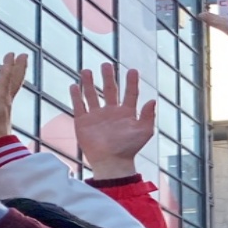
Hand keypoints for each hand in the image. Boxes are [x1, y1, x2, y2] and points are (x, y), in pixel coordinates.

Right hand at [0, 52, 29, 146]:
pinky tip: (5, 92)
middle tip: (25, 55)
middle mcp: (5, 101)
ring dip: (17, 76)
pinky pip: (9, 97)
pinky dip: (10, 88)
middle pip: (15, 81)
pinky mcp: (2, 116)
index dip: (8, 65)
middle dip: (19, 67)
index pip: (5, 77)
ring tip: (19, 68)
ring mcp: (5, 109)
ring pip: (14, 88)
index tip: (12, 53)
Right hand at [70, 63, 156, 180]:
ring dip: (89, 83)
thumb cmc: (129, 149)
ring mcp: (96, 116)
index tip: (132, 70)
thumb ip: (148, 116)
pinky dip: (76, 96)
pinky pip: (79, 106)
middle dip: (108, 77)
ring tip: (87, 71)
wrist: (111, 163)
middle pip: (110, 90)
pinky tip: (74, 86)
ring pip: (92, 95)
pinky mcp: (83, 122)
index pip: (130, 93)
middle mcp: (111, 112)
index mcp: (127, 113)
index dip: (132, 82)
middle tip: (106, 65)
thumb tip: (152, 100)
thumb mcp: (144, 132)